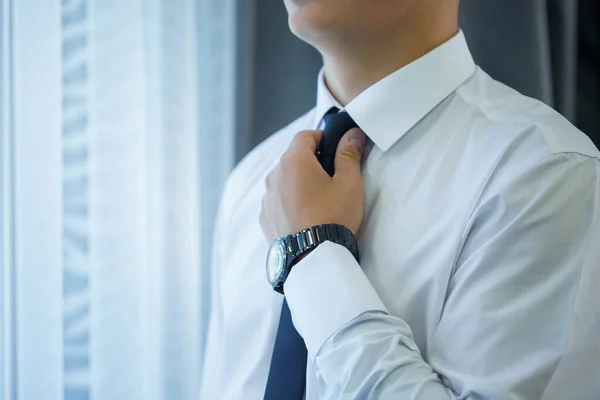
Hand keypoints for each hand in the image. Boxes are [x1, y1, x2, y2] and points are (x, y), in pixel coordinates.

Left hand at [259, 127, 366, 243]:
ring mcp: (267, 198)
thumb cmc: (332, 218)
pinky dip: (290, 201)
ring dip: (299, 182)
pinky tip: (306, 215)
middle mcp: (274, 176)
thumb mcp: (349, 183)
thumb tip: (352, 135)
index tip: (335, 149)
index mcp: (293, 161)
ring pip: (284, 179)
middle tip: (332, 177)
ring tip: (319, 200)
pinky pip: (278, 200)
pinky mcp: (265, 217)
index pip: (305, 135)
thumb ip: (349, 155)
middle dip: (311, 161)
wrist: (313, 258)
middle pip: (293, 157)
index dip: (322, 138)